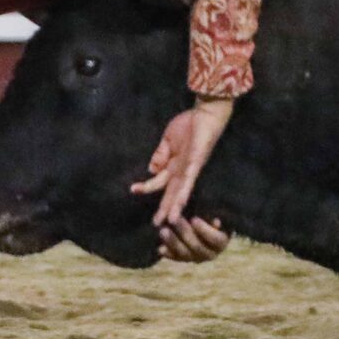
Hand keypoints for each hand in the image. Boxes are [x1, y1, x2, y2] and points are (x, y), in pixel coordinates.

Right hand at [132, 97, 235, 257]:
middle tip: (156, 225)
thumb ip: (159, 155)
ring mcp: (190, 169)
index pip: (158, 181)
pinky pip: (189, 180)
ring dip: (175, 207)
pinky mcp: (196, 163)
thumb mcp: (168, 140)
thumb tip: (150, 170)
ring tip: (171, 221)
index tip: (132, 189)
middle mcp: (182, 171)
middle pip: (171, 193)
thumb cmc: (189, 124)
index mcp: (174, 165)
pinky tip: (180, 203)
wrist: (206, 113)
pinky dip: (184, 192)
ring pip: (181, 192)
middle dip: (164, 209)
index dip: (147, 187)